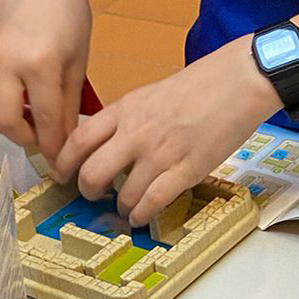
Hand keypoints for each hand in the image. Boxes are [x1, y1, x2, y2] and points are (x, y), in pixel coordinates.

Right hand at [0, 0, 90, 164]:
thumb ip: (68, 103)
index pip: (45, 121)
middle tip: (44, 138)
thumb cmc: (67, 9)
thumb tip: (66, 140)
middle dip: (25, 138)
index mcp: (41, 63)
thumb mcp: (78, 59)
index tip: (61, 165)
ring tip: (30, 120)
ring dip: (6, 125)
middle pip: (4, 122)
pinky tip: (17, 101)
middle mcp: (7, 62)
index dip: (53, 148)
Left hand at [56, 39, 279, 225]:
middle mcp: (136, 133)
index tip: (61, 174)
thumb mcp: (150, 94)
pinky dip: (142, 214)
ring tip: (124, 208)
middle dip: (87, 191)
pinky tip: (141, 216)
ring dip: (120, 207)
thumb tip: (109, 145)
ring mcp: (160, 154)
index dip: (64, 162)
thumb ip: (127, 119)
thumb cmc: (200, 86)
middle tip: (91, 196)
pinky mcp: (186, 170)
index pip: (79, 140)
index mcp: (125, 110)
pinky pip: (153, 201)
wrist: (238, 82)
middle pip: (93, 172)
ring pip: (123, 193)